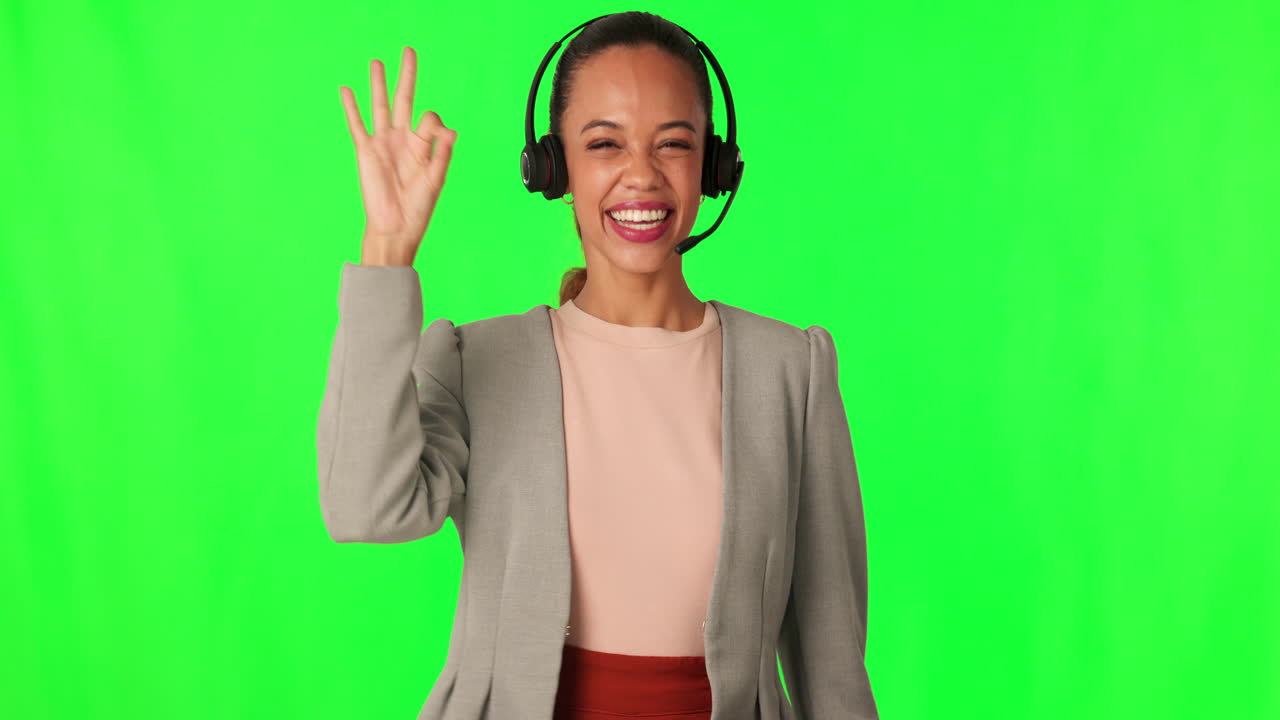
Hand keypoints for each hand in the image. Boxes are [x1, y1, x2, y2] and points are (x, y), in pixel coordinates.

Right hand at [339, 46, 457, 264]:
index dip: (434, 123)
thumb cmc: (418, 208)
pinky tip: (347, 90)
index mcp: (423, 145)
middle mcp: (403, 139)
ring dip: (379, 84)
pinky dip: (351, 107)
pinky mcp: (366, 151)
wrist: (395, 227)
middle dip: (407, 76)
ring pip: (381, 106)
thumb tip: (450, 130)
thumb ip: (443, 153)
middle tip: (408, 51)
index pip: (429, 118)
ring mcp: (384, 143)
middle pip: (405, 99)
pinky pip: (357, 125)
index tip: (438, 137)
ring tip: (377, 62)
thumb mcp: (436, 180)